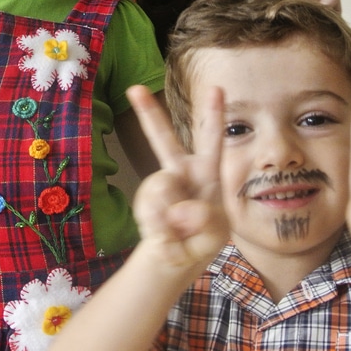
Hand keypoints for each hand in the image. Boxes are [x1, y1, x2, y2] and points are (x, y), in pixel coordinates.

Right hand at [126, 85, 228, 268]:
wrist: (175, 262)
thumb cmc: (202, 241)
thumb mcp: (216, 236)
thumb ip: (205, 221)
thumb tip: (180, 211)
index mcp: (207, 174)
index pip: (212, 141)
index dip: (213, 115)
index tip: (216, 88)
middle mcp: (180, 173)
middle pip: (163, 140)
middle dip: (148, 114)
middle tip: (134, 89)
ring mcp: (159, 187)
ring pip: (159, 189)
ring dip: (170, 215)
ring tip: (178, 232)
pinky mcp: (144, 202)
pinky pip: (149, 210)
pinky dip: (158, 228)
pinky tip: (165, 235)